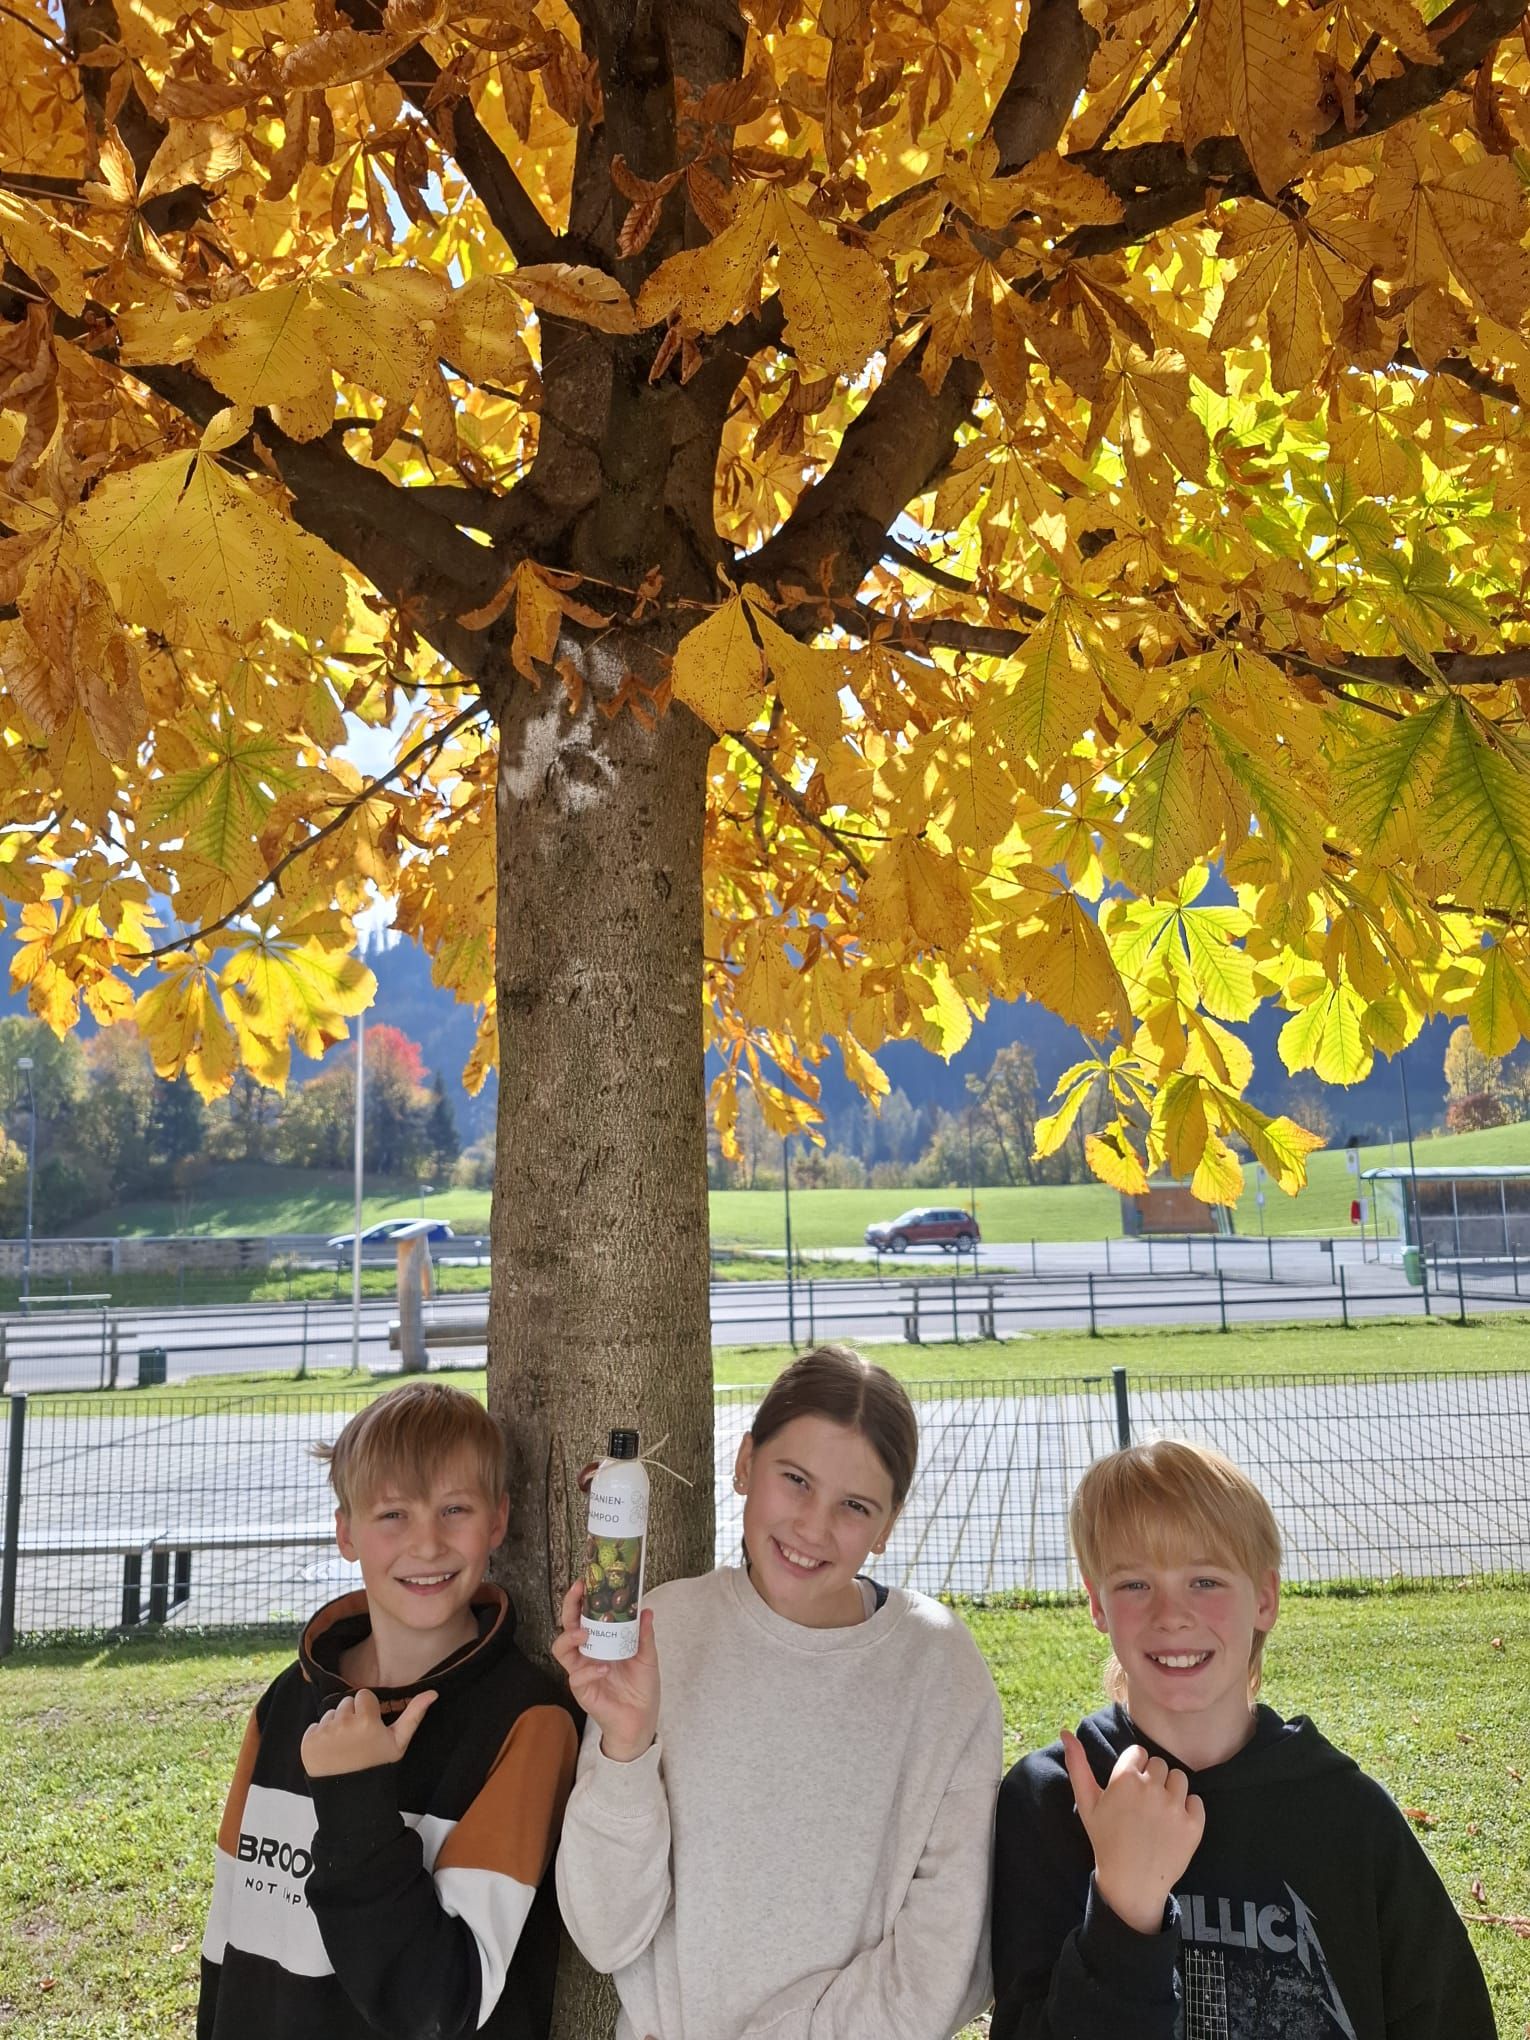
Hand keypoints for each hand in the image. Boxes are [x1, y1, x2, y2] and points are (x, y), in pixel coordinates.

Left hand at [301, 1688, 436, 1777]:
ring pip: (330, 1714)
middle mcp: (344, 1723)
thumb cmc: (378, 1767)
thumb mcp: (399, 1742)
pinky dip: (320, 1737)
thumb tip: (433, 1692)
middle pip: (345, 1703)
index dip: (367, 1711)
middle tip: (357, 1739)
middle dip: (351, 1716)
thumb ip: (414, 1714)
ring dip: (335, 1726)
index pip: (363, 1696)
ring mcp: (324, 1733)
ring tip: (344, 1747)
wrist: (352, 1799)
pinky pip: (314, 1727)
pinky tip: (330, 1752)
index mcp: (367, 1720)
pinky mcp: (308, 1743)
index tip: (370, 1727)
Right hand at [550, 1578, 660, 1763]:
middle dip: (569, 1607)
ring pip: (561, 1649)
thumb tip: (645, 1609)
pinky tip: (603, 1667)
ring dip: (571, 1637)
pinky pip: (577, 1678)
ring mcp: (582, 1672)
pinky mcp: (583, 1691)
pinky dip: (589, 1670)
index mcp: (600, 1642)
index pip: (584, 1616)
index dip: (581, 1599)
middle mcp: (587, 1654)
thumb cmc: (641, 1688)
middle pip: (567, 1626)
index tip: (584, 1581)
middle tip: (578, 1592)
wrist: (641, 1721)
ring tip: (586, 1632)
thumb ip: (644, 1635)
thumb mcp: (647, 1657)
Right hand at [1061, 1726, 1204, 1936]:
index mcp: (1124, 1778)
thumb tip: (1065, 1731)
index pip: (1139, 1752)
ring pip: (1180, 1778)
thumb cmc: (1106, 1840)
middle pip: (1160, 1764)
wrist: (1130, 1883)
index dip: (1134, 1770)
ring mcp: (1174, 1807)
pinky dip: (1189, 1811)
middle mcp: (1151, 1787)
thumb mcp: (1087, 1803)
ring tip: (1159, 1815)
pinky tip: (1174, 1826)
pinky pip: (1197, 1802)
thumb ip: (1077, 1765)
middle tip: (1142, 1807)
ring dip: (1171, 1792)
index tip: (1129, 1791)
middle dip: (1152, 1780)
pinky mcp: (1193, 1825)